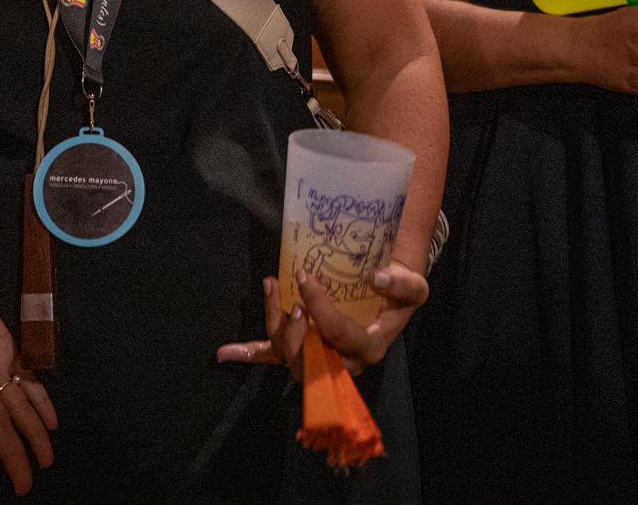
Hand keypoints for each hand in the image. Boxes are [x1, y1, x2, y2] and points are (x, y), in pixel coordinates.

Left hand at [216, 263, 428, 376]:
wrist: (390, 305)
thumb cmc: (400, 295)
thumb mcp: (414, 287)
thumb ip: (403, 283)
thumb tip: (378, 276)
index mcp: (367, 348)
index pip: (336, 333)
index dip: (318, 307)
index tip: (305, 277)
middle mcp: (341, 362)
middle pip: (306, 356)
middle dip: (291, 329)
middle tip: (286, 295)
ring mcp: (319, 359)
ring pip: (287, 353)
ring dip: (272, 322)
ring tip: (270, 287)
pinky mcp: (303, 350)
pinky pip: (273, 356)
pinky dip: (249, 353)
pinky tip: (224, 353)